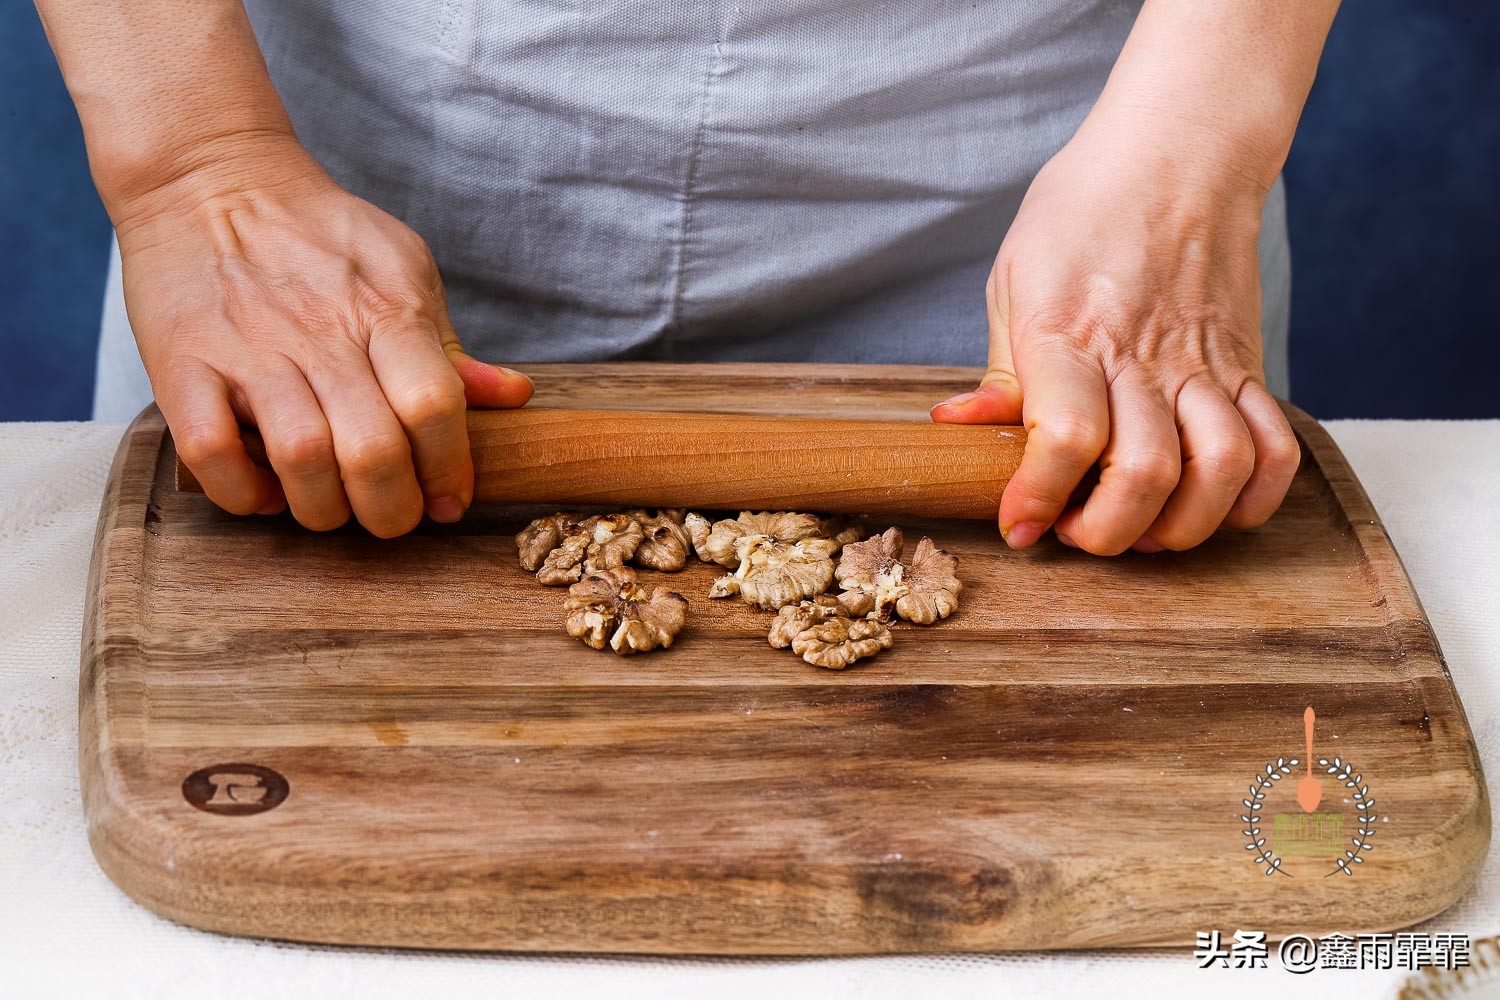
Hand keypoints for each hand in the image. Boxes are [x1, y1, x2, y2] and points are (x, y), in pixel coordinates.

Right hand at [116, 137, 532, 536]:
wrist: (211, 177)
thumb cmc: (317, 234)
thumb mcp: (403, 267)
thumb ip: (450, 344)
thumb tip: (512, 395)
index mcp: (385, 310)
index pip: (433, 406)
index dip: (448, 469)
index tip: (448, 499)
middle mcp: (320, 333)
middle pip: (372, 450)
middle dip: (392, 509)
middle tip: (392, 518)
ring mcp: (248, 350)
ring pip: (300, 460)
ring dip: (324, 509)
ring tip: (333, 509)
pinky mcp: (183, 363)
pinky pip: (211, 451)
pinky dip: (243, 491)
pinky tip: (267, 490)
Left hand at [931, 114, 1299, 554]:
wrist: (1177, 151)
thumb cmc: (1082, 212)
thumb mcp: (1014, 280)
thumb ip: (998, 371)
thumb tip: (957, 430)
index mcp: (1069, 333)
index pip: (1064, 438)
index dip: (1038, 497)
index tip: (1019, 526)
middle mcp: (1142, 354)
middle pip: (1143, 474)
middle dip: (1105, 532)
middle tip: (1076, 531)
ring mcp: (1203, 362)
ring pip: (1219, 470)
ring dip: (1181, 526)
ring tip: (1142, 530)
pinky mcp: (1246, 364)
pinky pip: (1275, 446)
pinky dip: (1253, 496)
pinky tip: (1211, 507)